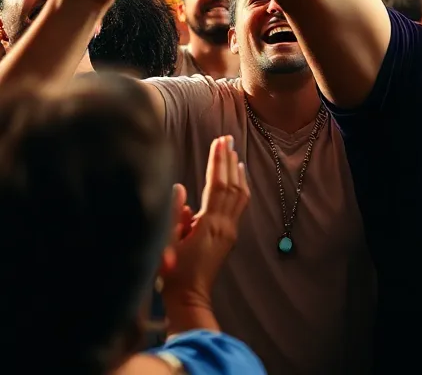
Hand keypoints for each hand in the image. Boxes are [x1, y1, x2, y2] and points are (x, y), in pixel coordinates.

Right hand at [162, 135, 249, 312]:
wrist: (190, 299)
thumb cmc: (172, 274)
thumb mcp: (165, 245)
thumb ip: (172, 216)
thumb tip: (179, 188)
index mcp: (209, 225)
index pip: (217, 185)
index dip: (218, 162)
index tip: (219, 142)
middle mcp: (225, 225)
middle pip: (232, 185)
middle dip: (228, 160)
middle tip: (227, 138)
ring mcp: (230, 230)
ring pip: (240, 194)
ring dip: (236, 171)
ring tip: (233, 151)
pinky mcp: (230, 236)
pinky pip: (240, 204)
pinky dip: (241, 186)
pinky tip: (239, 177)